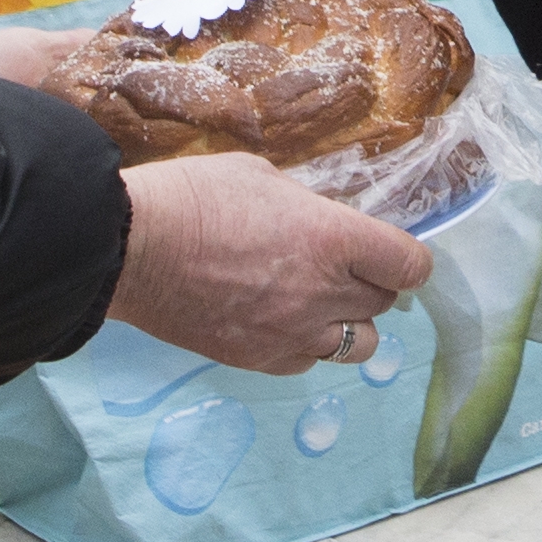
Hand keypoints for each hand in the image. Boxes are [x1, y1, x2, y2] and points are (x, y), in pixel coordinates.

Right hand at [102, 151, 436, 373]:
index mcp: (333, 238)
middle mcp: (323, 292)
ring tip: (318, 302)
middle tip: (343, 267)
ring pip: (357, 345)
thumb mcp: (263, 177)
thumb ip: (308, 207)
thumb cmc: (192, 198)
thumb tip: (325, 223)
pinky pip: (307, 363)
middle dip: (373, 284)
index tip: (393, 254)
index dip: (408, 260)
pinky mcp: (259, 359)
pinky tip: (280, 321)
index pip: (410, 266)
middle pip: (385, 304)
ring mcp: (292, 333)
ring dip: (347, 322)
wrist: (131, 248)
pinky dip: (305, 346)